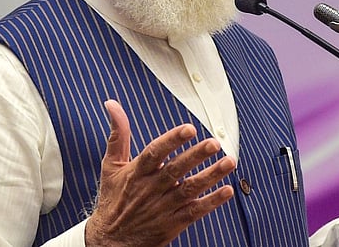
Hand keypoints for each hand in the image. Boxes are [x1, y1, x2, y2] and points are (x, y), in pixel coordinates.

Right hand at [85, 100, 236, 246]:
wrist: (111, 240)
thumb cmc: (113, 199)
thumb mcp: (110, 165)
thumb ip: (117, 134)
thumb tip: (112, 105)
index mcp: (136, 172)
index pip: (154, 152)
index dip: (171, 140)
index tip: (188, 129)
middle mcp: (151, 188)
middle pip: (175, 169)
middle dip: (196, 156)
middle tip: (214, 144)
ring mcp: (163, 207)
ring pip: (189, 189)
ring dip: (210, 175)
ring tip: (229, 162)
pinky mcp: (173, 223)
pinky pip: (195, 212)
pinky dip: (211, 202)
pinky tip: (226, 191)